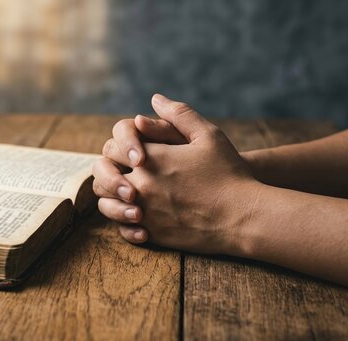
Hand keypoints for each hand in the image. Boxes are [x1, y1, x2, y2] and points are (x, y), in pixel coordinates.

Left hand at [93, 94, 260, 253]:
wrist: (243, 217)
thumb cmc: (229, 173)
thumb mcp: (208, 136)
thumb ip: (179, 114)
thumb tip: (155, 99)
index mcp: (152, 158)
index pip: (113, 146)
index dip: (120, 146)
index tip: (133, 151)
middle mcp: (141, 184)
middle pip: (103, 174)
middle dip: (109, 171)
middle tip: (122, 172)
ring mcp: (144, 211)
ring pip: (106, 203)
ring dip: (111, 197)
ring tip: (127, 194)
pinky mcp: (151, 234)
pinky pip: (123, 229)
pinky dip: (124, 222)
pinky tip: (138, 216)